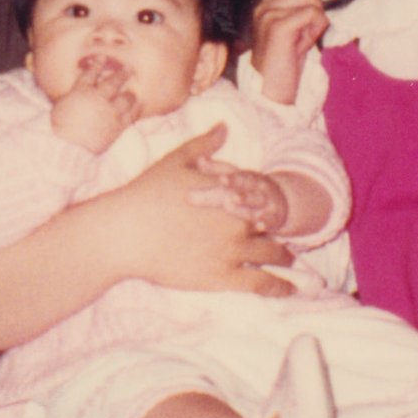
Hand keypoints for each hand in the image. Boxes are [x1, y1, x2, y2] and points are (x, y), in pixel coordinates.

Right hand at [47, 57, 137, 152]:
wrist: (68, 145)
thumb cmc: (59, 127)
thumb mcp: (61, 105)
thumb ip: (73, 96)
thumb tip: (77, 93)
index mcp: (81, 91)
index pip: (90, 73)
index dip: (97, 64)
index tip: (102, 58)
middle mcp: (98, 98)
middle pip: (112, 82)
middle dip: (120, 74)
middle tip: (127, 69)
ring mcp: (110, 112)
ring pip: (125, 98)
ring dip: (129, 94)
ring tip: (132, 92)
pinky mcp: (117, 126)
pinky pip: (131, 115)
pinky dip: (135, 109)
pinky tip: (137, 105)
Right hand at [99, 126, 294, 295]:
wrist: (125, 234)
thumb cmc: (146, 195)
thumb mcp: (175, 161)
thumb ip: (204, 145)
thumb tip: (224, 127)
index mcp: (230, 193)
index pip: (262, 196)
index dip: (266, 203)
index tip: (268, 211)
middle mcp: (237, 222)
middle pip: (271, 225)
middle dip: (277, 230)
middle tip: (283, 238)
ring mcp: (232, 251)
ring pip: (272, 254)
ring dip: (285, 258)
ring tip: (291, 264)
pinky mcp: (222, 278)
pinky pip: (261, 283)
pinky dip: (280, 287)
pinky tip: (290, 290)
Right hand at [249, 0, 327, 104]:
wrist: (269, 92)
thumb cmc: (283, 64)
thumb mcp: (292, 32)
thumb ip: (300, 10)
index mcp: (264, 6)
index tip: (307, 7)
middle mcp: (264, 7)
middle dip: (315, 5)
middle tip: (306, 29)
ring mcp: (269, 15)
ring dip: (316, 17)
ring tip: (304, 38)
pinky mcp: (278, 27)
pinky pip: (312, 13)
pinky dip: (315, 28)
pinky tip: (304, 44)